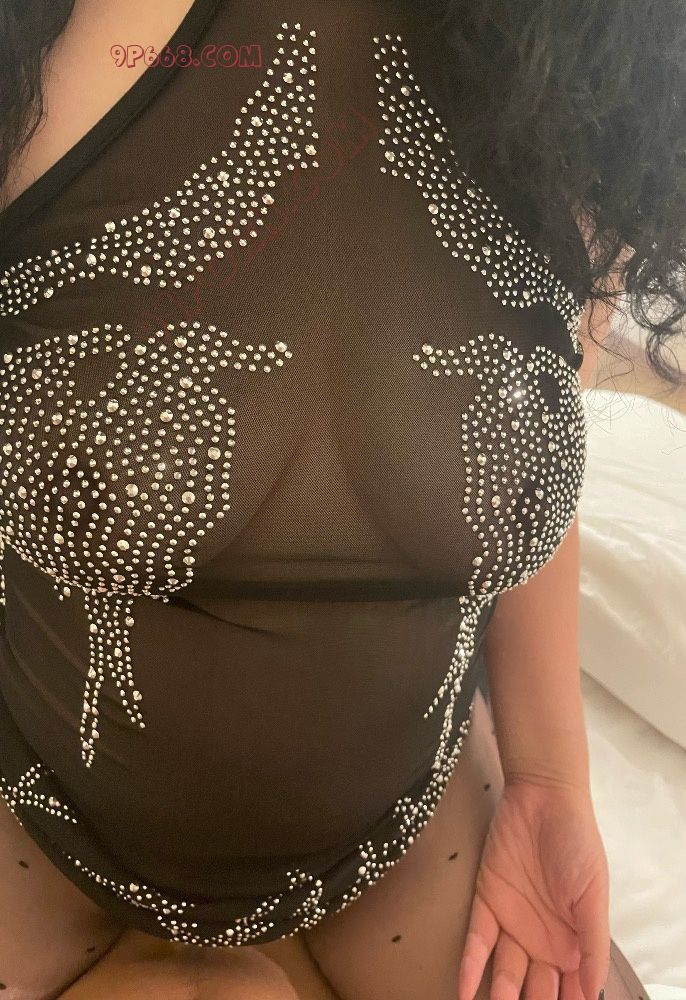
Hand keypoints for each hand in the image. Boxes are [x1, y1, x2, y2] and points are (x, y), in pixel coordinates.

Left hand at [458, 777, 609, 999]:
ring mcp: (513, 922)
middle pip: (536, 988)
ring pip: (505, 973)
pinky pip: (476, 941)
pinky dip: (471, 967)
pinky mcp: (487, 902)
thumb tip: (593, 991)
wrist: (544, 797)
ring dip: (500, 997)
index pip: (570, 989)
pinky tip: (465, 991)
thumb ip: (593, 941)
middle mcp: (542, 939)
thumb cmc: (577, 842)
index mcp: (572, 941)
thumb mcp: (593, 893)